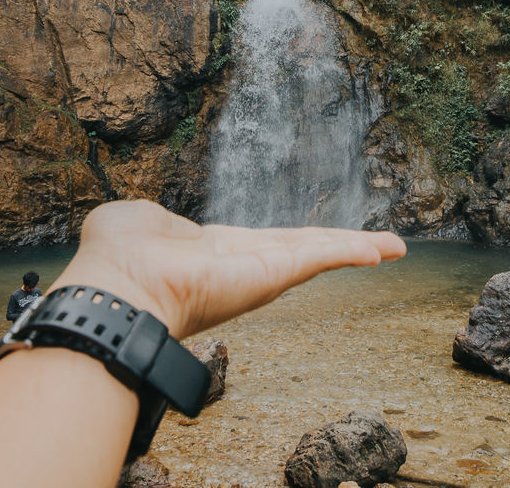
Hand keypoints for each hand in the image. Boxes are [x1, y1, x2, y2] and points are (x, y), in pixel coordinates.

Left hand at [50, 200, 405, 338]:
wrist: (115, 287)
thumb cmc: (115, 258)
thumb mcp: (137, 221)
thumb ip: (153, 221)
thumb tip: (152, 223)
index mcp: (213, 253)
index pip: (265, 245)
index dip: (296, 241)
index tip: (320, 240)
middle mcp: (242, 267)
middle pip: (302, 252)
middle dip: (342, 248)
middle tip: (379, 247)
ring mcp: (257, 273)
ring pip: (316, 255)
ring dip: (357, 249)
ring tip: (394, 247)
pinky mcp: (269, 275)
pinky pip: (317, 258)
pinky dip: (351, 251)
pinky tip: (383, 248)